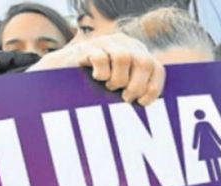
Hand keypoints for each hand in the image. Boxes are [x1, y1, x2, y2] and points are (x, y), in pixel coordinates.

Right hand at [28, 33, 164, 105]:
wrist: (64, 78)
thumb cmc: (98, 89)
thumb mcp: (123, 89)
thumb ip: (139, 90)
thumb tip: (151, 109)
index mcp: (139, 53)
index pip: (157, 68)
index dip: (153, 88)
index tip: (142, 102)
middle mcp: (126, 44)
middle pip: (143, 61)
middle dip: (136, 86)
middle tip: (125, 97)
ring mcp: (106, 42)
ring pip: (123, 57)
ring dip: (118, 79)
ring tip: (109, 86)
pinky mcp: (87, 46)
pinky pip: (101, 58)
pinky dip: (101, 73)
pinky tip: (96, 77)